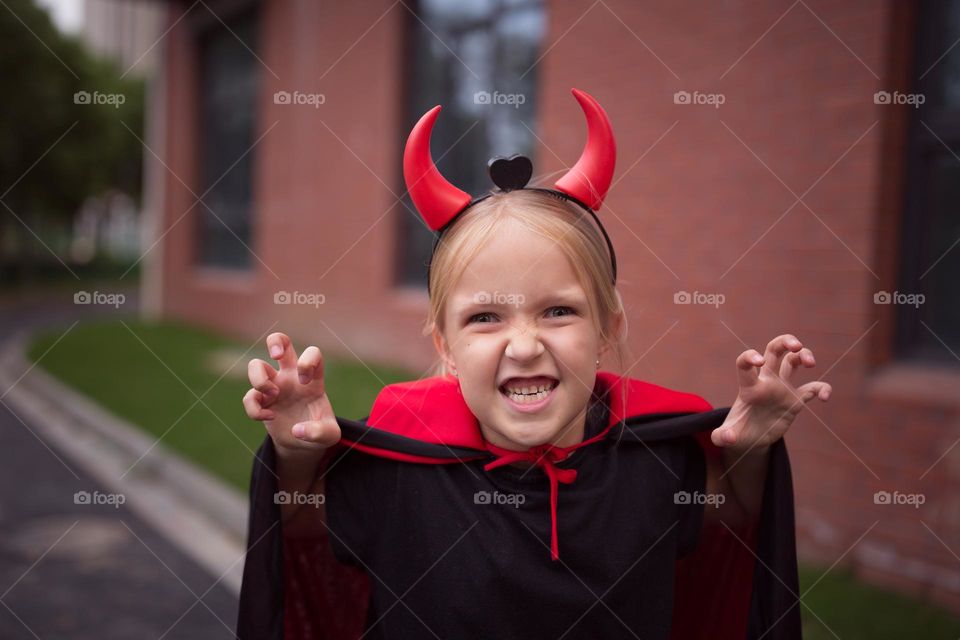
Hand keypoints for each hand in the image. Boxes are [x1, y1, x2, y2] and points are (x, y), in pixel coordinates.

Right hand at [242, 332, 340, 455]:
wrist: (303, 443)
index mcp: (312, 379)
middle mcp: (291, 377)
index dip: (307, 361)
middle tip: (276, 356)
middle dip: (275, 341)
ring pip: (255, 365)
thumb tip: (297, 430)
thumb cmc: (320, 432)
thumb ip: (320, 432)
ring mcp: (274, 386)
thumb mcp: (329, 436)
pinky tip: (270, 417)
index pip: (313, 353)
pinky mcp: (261, 400)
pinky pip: (249, 396)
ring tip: (273, 394)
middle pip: (280, 341)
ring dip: (260, 379)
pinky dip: (255, 409)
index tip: (305, 382)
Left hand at [711, 334, 831, 454]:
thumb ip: (722, 437)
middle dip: (785, 341)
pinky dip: (822, 388)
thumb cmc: (737, 432)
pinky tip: (825, 397)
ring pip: (793, 361)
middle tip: (796, 345)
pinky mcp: (795, 399)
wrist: (751, 438)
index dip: (750, 357)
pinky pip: (812, 388)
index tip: (759, 362)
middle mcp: (766, 382)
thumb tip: (728, 438)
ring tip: (811, 363)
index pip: (744, 362)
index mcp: (749, 387)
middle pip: (774, 350)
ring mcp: (781, 388)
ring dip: (804, 354)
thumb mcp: (726, 436)